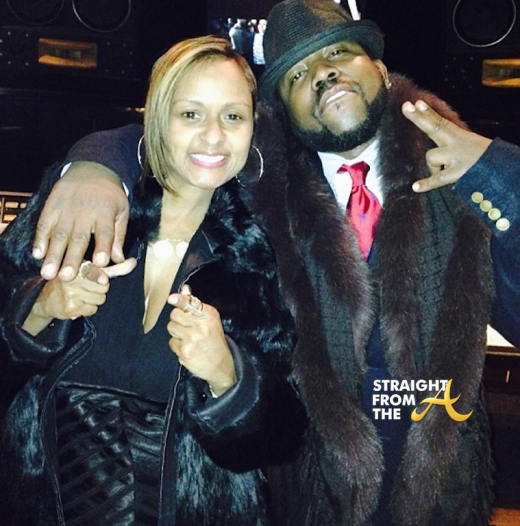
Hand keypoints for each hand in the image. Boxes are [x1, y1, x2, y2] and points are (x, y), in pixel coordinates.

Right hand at [23, 258, 136, 335]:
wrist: (46, 300)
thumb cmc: (72, 283)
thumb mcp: (90, 271)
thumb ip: (114, 267)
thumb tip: (133, 261)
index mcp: (78, 265)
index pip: (96, 270)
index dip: (101, 276)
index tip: (103, 280)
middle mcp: (73, 276)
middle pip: (104, 287)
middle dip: (99, 290)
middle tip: (86, 288)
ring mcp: (71, 292)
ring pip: (100, 299)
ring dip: (94, 300)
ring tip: (81, 296)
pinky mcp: (71, 307)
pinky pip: (93, 309)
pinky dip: (88, 309)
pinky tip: (77, 304)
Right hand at [33, 161, 130, 281]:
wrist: (92, 169)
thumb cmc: (110, 196)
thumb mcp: (121, 212)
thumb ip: (119, 236)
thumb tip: (119, 260)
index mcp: (105, 212)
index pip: (104, 232)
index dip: (102, 247)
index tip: (99, 263)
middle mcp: (85, 211)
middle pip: (78, 237)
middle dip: (72, 258)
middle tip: (66, 277)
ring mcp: (66, 208)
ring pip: (59, 233)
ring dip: (53, 254)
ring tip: (48, 273)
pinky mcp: (52, 205)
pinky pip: (44, 223)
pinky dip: (40, 239)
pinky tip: (37, 254)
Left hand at [167, 286, 235, 396]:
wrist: (220, 365)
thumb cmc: (214, 341)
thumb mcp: (211, 321)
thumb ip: (195, 305)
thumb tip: (184, 290)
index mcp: (209, 316)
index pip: (190, 303)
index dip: (179, 300)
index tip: (171, 298)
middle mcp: (201, 326)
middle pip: (175, 314)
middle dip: (177, 319)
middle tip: (186, 326)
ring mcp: (192, 339)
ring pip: (171, 327)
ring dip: (176, 332)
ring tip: (188, 338)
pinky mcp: (185, 351)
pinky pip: (172, 342)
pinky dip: (177, 345)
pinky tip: (187, 348)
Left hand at [402, 100, 491, 192]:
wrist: (502, 168)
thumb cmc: (481, 159)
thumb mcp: (466, 146)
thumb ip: (447, 142)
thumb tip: (428, 147)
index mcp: (458, 136)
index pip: (440, 122)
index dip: (428, 113)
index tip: (416, 103)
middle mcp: (457, 143)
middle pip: (435, 127)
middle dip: (420, 118)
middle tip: (406, 107)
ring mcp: (457, 157)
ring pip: (431, 156)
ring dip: (432, 167)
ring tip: (444, 172)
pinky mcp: (458, 173)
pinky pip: (438, 179)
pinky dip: (426, 183)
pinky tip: (416, 187)